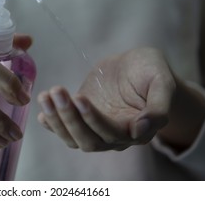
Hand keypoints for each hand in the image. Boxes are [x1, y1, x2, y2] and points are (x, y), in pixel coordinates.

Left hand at [37, 47, 175, 151]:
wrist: (136, 66)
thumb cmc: (151, 71)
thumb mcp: (162, 81)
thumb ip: (158, 107)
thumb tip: (141, 131)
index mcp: (136, 130)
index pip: (111, 133)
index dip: (93, 119)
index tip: (79, 99)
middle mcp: (115, 136)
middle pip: (89, 140)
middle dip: (70, 118)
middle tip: (56, 92)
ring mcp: (96, 128)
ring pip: (74, 138)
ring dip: (57, 120)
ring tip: (46, 96)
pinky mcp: (82, 118)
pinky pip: (66, 130)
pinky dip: (52, 125)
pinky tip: (42, 114)